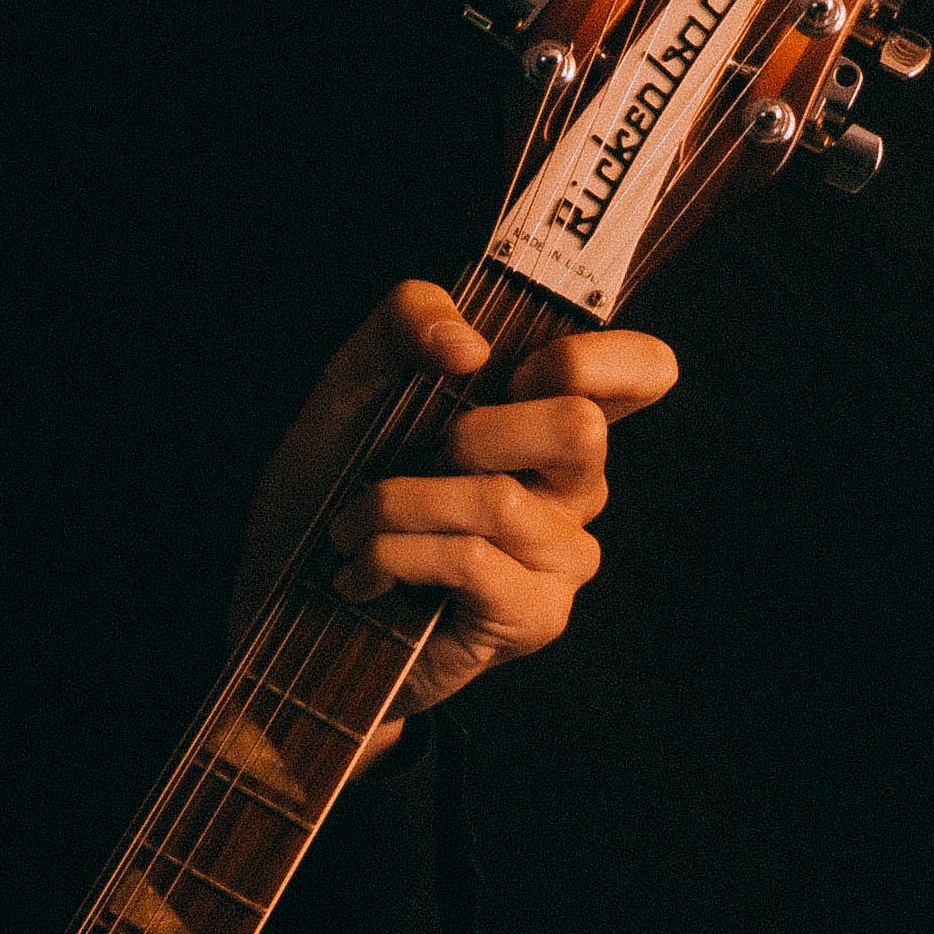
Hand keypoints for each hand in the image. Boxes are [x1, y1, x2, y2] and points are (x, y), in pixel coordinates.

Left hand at [232, 279, 675, 769]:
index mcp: (554, 413)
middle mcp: (577, 483)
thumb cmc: (337, 478)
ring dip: (397, 505)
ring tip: (353, 527)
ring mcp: (564, 555)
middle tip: (413, 458)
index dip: (591, 356)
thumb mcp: (358, 375)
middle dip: (470, 432)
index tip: (507, 373)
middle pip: (579, 426)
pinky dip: (392, 555)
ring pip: (499, 502)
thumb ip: (408, 318)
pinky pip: (469, 560)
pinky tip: (362, 576)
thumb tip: (469, 347)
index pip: (645, 369)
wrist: (288, 588)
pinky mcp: (535, 615)